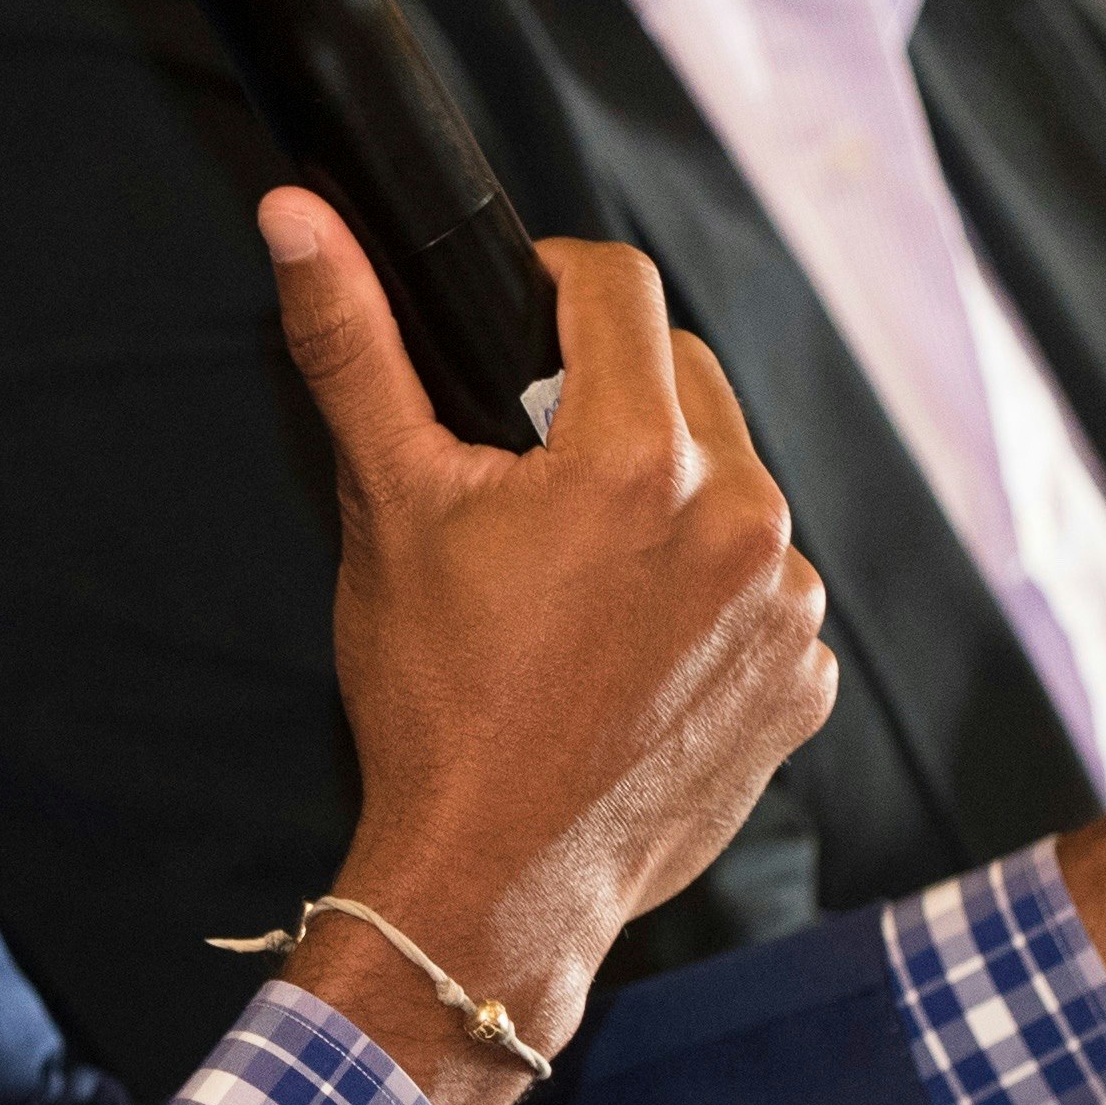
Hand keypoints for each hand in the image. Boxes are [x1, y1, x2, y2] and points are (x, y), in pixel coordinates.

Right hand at [260, 187, 837, 1104]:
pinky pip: (765, 585)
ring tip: (580, 566)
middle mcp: (741, 516)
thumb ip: (353, 344)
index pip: (618, 287)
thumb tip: (300, 215)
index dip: (553, 283)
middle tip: (528, 467)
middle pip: (685, 375)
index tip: (513, 321)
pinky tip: (632, 642)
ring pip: (732, 478)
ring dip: (669, 492)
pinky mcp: (806, 679)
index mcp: (641, 459)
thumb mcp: (387, 507)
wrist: (494, 889)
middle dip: (609, 393)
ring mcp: (788, 604)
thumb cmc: (436, 703)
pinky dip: (708, 591)